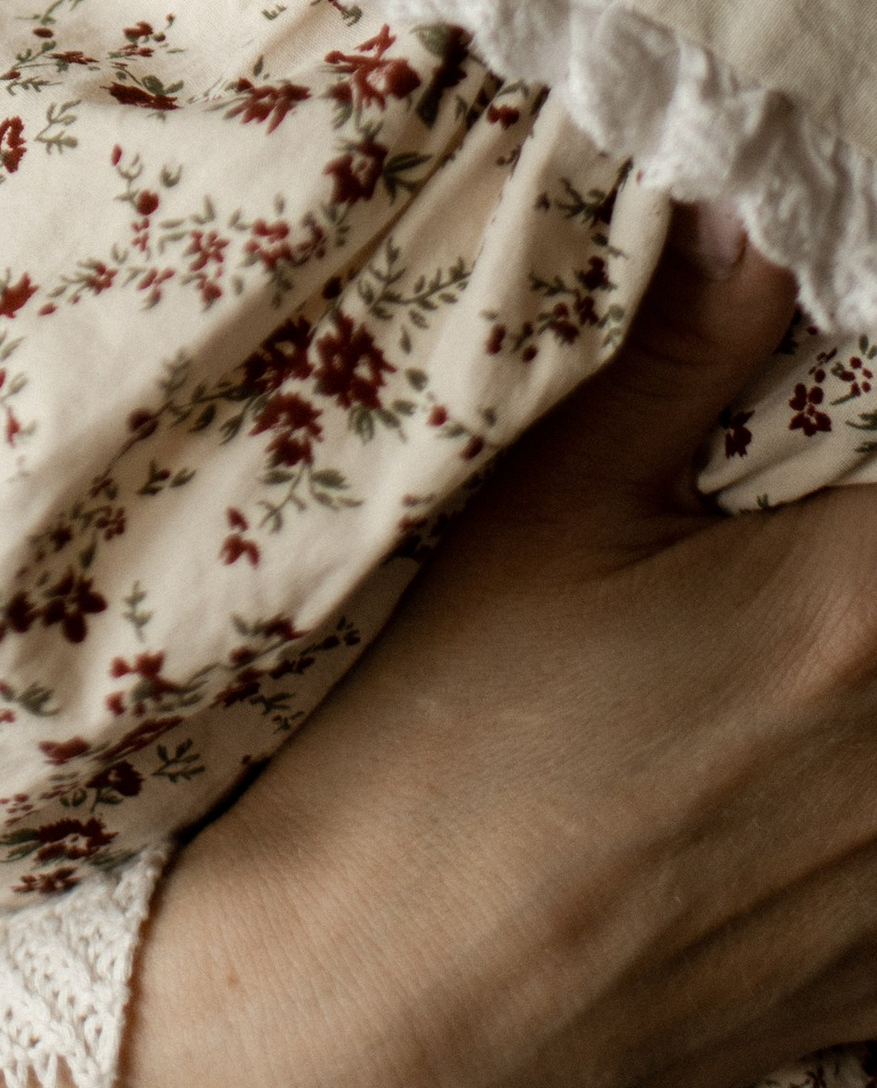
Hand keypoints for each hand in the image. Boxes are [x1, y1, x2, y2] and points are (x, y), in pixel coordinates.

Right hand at [128, 209, 876, 1087]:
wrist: (391, 1002)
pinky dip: (875, 790)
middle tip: (812, 507)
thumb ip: (678, 359)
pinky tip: (800, 761)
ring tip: (795, 636)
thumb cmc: (445, 741)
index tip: (847, 380)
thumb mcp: (542, 512)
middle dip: (869, 535)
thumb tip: (755, 218)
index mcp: (856, 610)